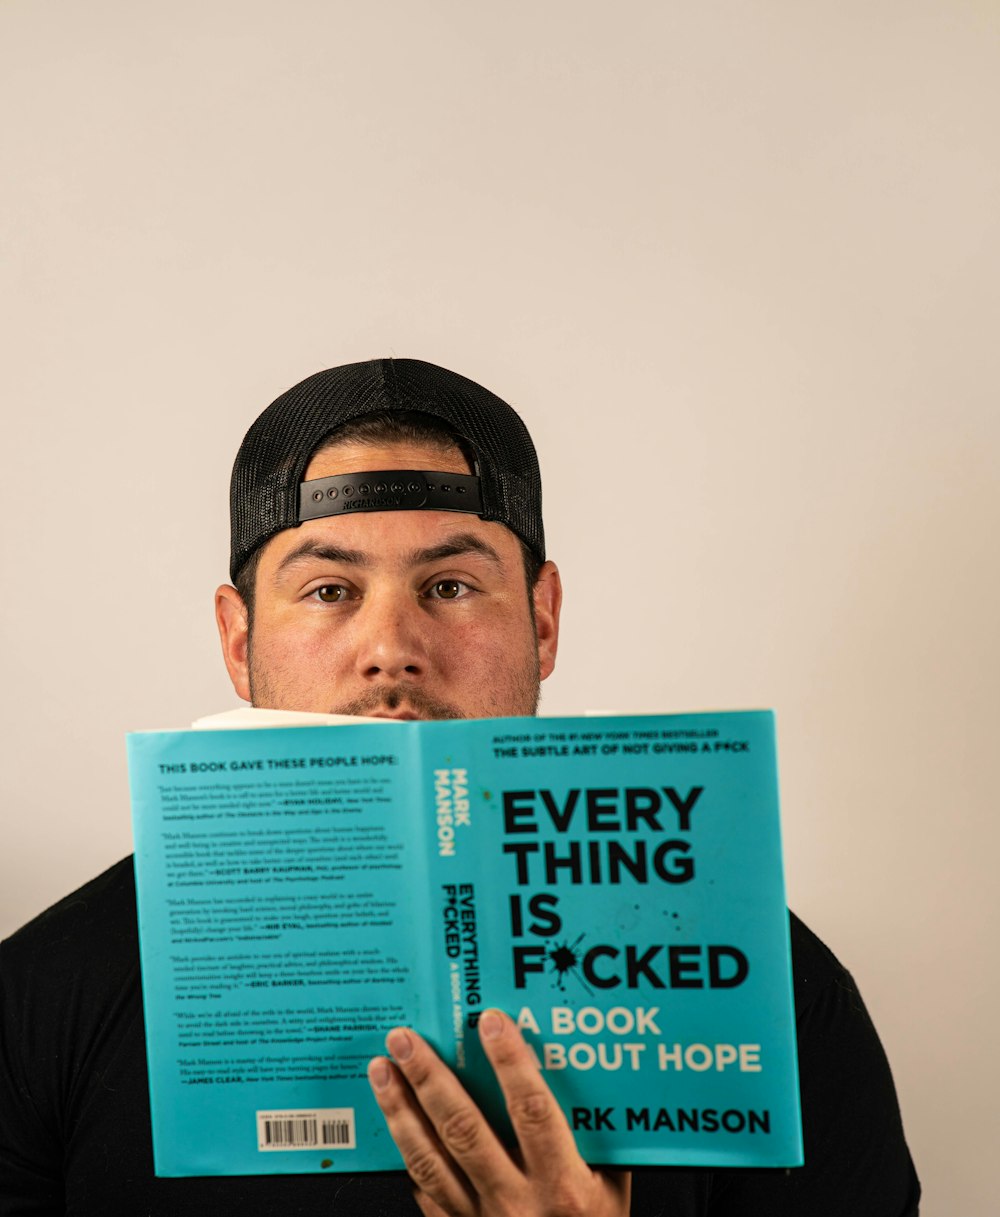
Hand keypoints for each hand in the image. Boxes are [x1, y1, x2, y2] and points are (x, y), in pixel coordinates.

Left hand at [367, 1008, 630, 1216]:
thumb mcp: (613, 1189)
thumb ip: (596, 1135)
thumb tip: (587, 1071)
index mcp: (562, 1186)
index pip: (531, 1111)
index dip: (509, 1063)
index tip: (489, 1022)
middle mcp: (516, 1203)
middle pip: (463, 1128)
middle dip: (429, 1077)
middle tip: (406, 1038)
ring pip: (429, 1158)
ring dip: (401, 1110)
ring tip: (383, 1071)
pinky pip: (424, 1192)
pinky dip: (406, 1155)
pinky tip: (392, 1126)